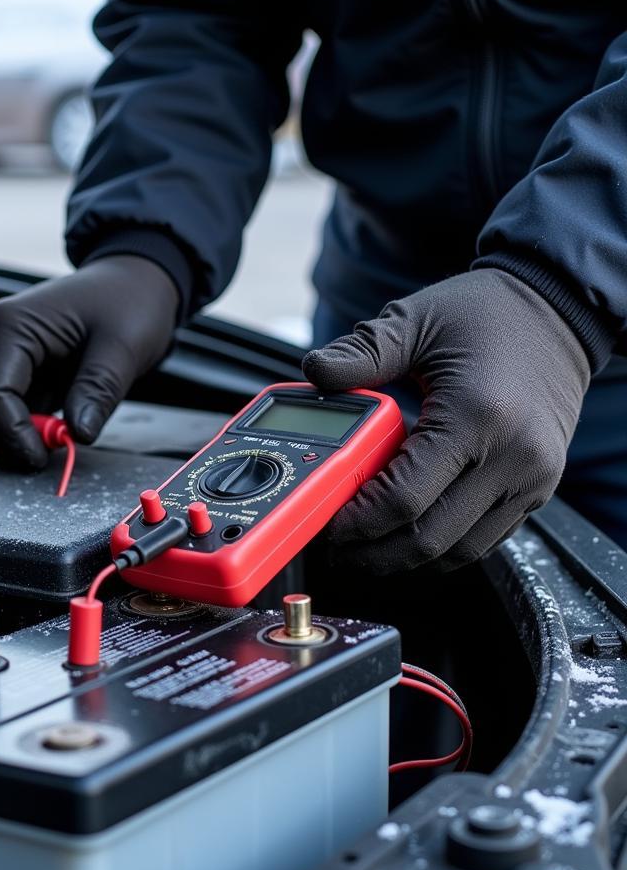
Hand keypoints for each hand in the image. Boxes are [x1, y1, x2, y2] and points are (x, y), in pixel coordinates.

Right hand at [0, 255, 178, 467]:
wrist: (136, 282)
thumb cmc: (128, 300)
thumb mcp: (123, 347)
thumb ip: (97, 391)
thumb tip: (78, 435)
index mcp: (12, 325)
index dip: (13, 434)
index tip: (42, 457)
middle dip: (1, 440)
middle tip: (42, 457)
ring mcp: (3, 355)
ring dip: (11, 435)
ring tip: (56, 441)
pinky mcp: (18, 370)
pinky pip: (7, 410)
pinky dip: (24, 428)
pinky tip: (56, 429)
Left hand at [302, 270, 589, 571]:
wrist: (556, 311)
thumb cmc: (485, 314)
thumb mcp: (415, 320)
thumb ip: (363, 352)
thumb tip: (314, 372)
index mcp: (475, 417)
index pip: (404, 498)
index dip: (358, 521)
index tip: (326, 522)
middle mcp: (512, 456)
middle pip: (430, 538)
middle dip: (375, 553)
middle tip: (337, 549)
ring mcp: (530, 478)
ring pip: (459, 550)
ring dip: (407, 559)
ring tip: (365, 549)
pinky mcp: (537, 488)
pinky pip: (484, 540)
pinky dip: (441, 547)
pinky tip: (406, 537)